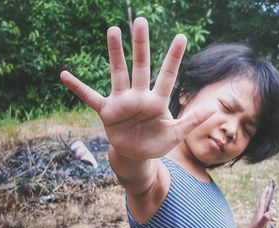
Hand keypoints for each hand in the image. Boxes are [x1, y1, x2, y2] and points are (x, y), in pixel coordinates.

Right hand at [60, 17, 216, 158]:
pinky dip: (78, 88)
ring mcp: (122, 102)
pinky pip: (90, 98)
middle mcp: (139, 96)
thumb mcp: (177, 134)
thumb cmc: (157, 142)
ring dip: (115, 54)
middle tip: (141, 21)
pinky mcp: (107, 112)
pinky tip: (64, 75)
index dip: (174, 57)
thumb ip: (192, 120)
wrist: (136, 154)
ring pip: (118, 73)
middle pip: (141, 66)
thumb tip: (214, 107)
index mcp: (157, 101)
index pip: (167, 75)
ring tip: (113, 30)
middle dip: (141, 45)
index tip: (181, 37)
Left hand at [242, 186, 276, 227]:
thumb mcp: (262, 224)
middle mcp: (260, 212)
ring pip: (267, 209)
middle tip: (270, 191)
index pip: (263, 200)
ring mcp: (260, 216)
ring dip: (271, 208)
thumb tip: (273, 211)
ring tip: (274, 210)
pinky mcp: (261, 221)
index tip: (267, 187)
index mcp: (260, 211)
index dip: (265, 193)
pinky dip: (272, 216)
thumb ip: (266, 217)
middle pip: (265, 202)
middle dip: (268, 197)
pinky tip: (274, 220)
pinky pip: (268, 215)